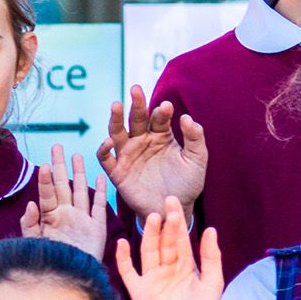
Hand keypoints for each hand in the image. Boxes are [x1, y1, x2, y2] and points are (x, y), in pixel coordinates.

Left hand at [21, 145, 107, 257]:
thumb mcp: (35, 244)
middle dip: (59, 166)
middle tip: (57, 147)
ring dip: (79, 174)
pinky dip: (100, 192)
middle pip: (62, 185)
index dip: (44, 180)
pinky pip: (99, 207)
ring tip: (76, 156)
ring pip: (81, 191)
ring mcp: (81, 219)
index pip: (47, 194)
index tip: (43, 165)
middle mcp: (66, 214)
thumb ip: (30, 225)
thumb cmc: (51, 262)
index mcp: (50, 217)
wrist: (72, 278)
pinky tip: (99, 177)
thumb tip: (30, 204)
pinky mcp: (96, 228)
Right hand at [96, 85, 205, 218]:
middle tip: (135, 89)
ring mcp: (128, 155)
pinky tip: (109, 142)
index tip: (167, 107)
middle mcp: (142, 141)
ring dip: (115, 119)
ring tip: (116, 105)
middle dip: (136, 104)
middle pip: (136, 118)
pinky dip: (104, 149)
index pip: (158, 118)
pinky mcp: (117, 172)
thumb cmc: (187, 185)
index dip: (162, 111)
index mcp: (161, 136)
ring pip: (117, 132)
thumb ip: (195, 138)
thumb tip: (186, 117)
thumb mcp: (196, 160)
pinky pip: (106, 158)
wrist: (173, 209)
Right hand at [117, 197, 223, 299]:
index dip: (178, 221)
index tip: (174, 202)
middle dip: (165, 224)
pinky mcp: (139, 291)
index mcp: (185, 266)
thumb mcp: (213, 282)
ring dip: (149, 235)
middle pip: (164, 242)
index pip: (180, 239)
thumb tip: (211, 229)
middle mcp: (167, 269)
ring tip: (151, 218)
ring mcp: (151, 278)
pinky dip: (123, 258)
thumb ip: (211, 256)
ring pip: (148, 251)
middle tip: (166, 206)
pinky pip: (128, 271)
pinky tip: (123, 243)